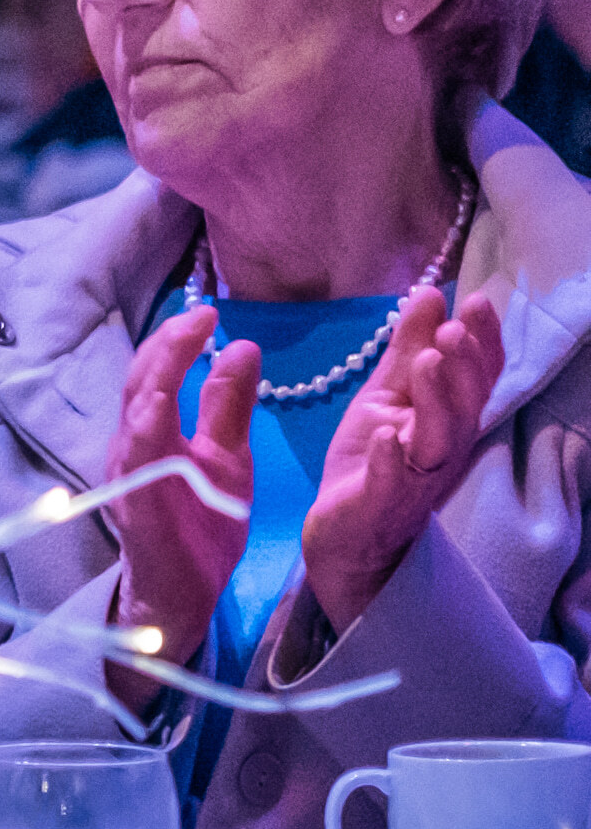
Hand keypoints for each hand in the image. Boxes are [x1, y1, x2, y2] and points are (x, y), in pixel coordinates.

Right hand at [103, 305, 254, 700]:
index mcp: (154, 431)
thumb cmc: (200, 524)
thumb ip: (228, 405)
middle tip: (200, 315)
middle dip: (168, 345)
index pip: (160, 373)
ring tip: (182, 341)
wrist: (182, 594)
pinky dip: (146, 431)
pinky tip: (160, 406)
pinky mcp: (135, 506)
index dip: (180, 340)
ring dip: (157, 375)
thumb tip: (242, 345)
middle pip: (142, 382)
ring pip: (135, 414)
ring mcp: (130, 476)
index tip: (210, 312)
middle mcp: (132, 445)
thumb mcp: (227, 456)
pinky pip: (137, 463)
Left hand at [301, 283, 505, 630]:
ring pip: (437, 439)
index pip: (474, 377)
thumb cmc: (374, 460)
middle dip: (464, 366)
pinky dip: (391, 458)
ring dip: (436, 400)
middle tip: (454, 330)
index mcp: (446, 418)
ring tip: (429, 363)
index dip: (482, 343)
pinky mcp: (381, 503)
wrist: (346, 535)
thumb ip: (408, 350)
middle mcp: (441, 447)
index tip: (479, 301)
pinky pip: (391, 482)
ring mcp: (415, 478)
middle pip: (464, 405)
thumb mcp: (387, 396)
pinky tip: (387, 434)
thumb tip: (430, 294)